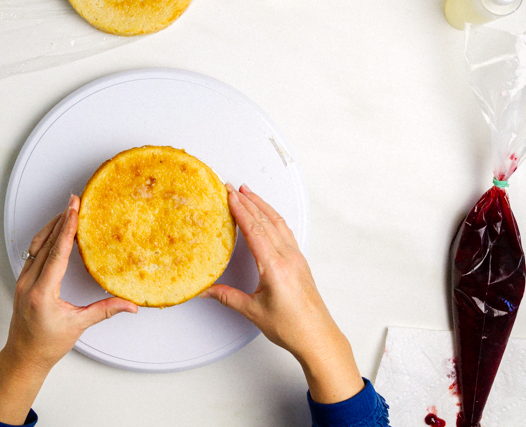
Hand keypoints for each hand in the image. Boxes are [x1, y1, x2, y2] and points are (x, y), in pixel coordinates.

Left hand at [0, 195, 137, 423]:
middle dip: (62, 219)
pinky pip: (34, 252)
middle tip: (75, 200)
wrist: (23, 356)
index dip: (67, 228)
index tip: (74, 209)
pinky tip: (55, 231)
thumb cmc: (46, 344)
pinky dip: (46, 238)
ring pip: (38, 245)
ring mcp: (23, 280)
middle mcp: (29, 283)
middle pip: (47, 243)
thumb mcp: (78, 326)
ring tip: (67, 210)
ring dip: (53, 226)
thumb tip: (131, 305)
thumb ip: (105, 311)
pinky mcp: (23, 280)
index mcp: (42, 292)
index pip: (57, 252)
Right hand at [201, 183, 362, 403]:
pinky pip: (285, 232)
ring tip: (249, 193)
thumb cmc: (292, 327)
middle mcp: (288, 258)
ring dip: (262, 205)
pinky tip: (268, 215)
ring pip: (277, 223)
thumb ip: (228, 297)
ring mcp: (296, 258)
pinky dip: (273, 218)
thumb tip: (206, 290)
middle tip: (232, 187)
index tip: (229, 195)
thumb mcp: (253, 311)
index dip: (241, 210)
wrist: (318, 337)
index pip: (254, 230)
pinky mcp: (300, 262)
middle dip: (248, 201)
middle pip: (265, 221)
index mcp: (275, 267)